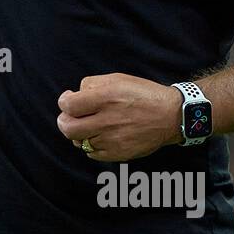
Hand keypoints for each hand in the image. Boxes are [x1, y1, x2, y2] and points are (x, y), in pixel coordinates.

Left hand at [56, 73, 182, 161]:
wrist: (170, 115)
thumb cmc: (142, 94)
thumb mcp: (117, 78)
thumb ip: (91, 84)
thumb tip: (74, 95)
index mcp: (105, 98)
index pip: (68, 106)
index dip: (63, 102)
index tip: (68, 100)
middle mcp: (107, 121)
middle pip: (68, 128)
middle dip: (64, 122)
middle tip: (69, 117)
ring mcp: (112, 140)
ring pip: (79, 142)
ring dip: (79, 133)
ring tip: (90, 125)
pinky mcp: (118, 154)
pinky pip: (92, 153)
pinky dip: (91, 145)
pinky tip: (100, 136)